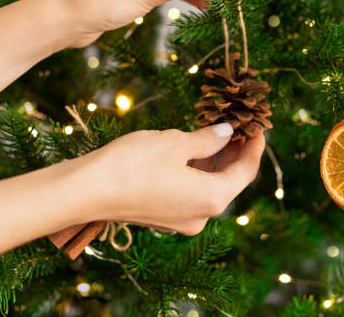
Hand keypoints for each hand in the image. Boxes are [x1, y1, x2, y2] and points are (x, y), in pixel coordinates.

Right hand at [82, 123, 263, 234]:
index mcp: (212, 199)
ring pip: (207, 185)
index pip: (246, 172)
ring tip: (216, 130)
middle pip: (228, 180)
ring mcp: (181, 220)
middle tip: (238, 124)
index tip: (258, 127)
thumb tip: (226, 133)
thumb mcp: (177, 143)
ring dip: (213, 160)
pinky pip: (189, 191)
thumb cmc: (133, 164)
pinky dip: (195, 170)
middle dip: (234, 152)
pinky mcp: (163, 217)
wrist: (85, 191)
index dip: (254, 147)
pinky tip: (193, 148)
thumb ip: (208, 139)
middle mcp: (201, 216)